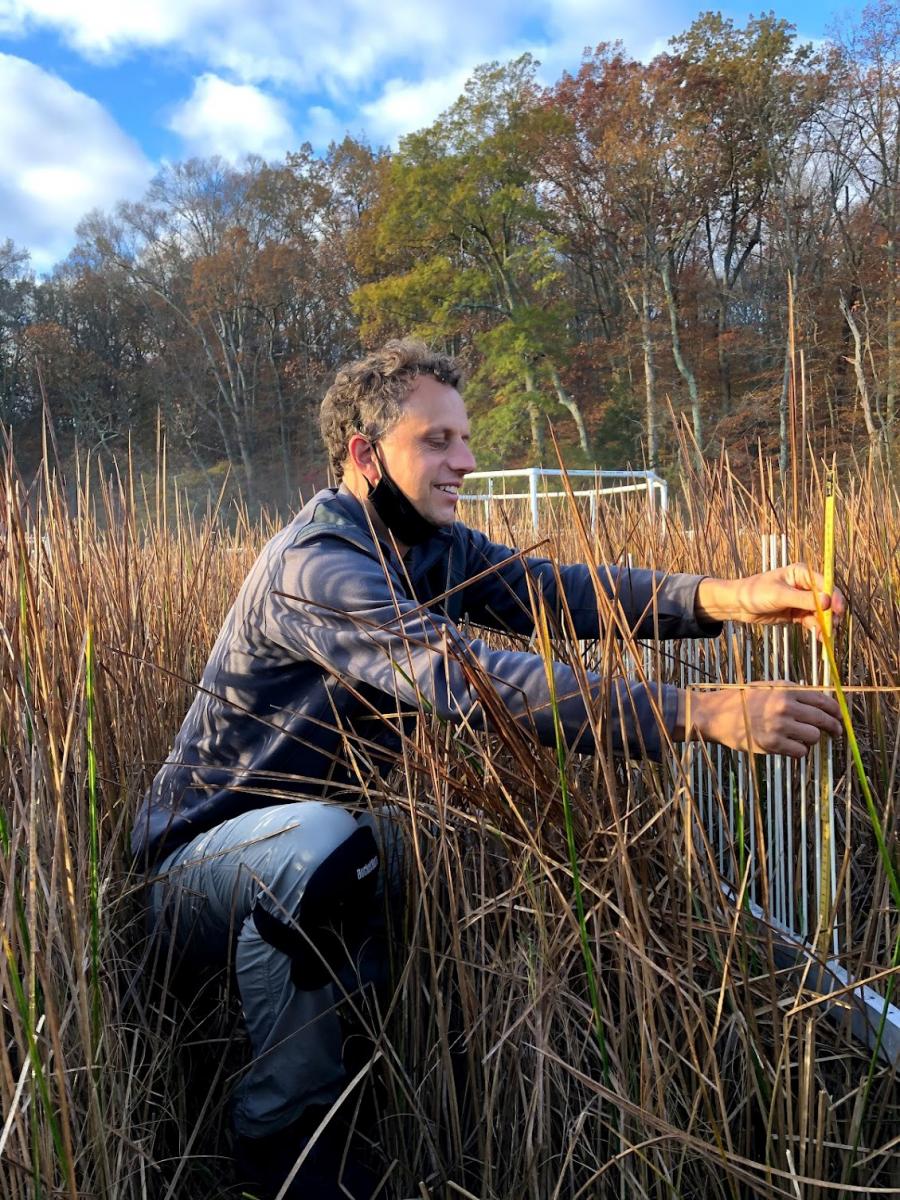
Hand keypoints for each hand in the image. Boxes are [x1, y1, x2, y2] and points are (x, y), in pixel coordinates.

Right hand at [684, 685, 841, 757]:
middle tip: (836, 733)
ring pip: (814, 736)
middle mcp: (785, 707)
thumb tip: (821, 702)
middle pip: (823, 719)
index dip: (836, 711)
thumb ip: (793, 693)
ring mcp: (779, 726)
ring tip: (802, 738)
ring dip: (812, 739)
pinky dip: (800, 751)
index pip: (823, 701)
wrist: (716, 714)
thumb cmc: (743, 700)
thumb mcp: (769, 688)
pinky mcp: (772, 744)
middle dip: (833, 728)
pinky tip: (792, 746)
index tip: (839, 718)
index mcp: (786, 691)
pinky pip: (800, 751)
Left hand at [696, 564, 844, 638]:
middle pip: (827, 599)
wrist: (738, 605)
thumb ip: (803, 599)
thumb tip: (827, 601)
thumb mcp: (779, 595)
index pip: (825, 584)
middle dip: (831, 613)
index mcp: (801, 573)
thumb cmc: (755, 592)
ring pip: (821, 612)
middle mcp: (805, 585)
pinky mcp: (797, 613)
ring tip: (824, 636)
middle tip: (832, 627)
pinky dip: (816, 628)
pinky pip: (812, 621)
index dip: (834, 597)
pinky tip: (819, 637)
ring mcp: (802, 600)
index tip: (838, 610)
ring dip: (825, 624)